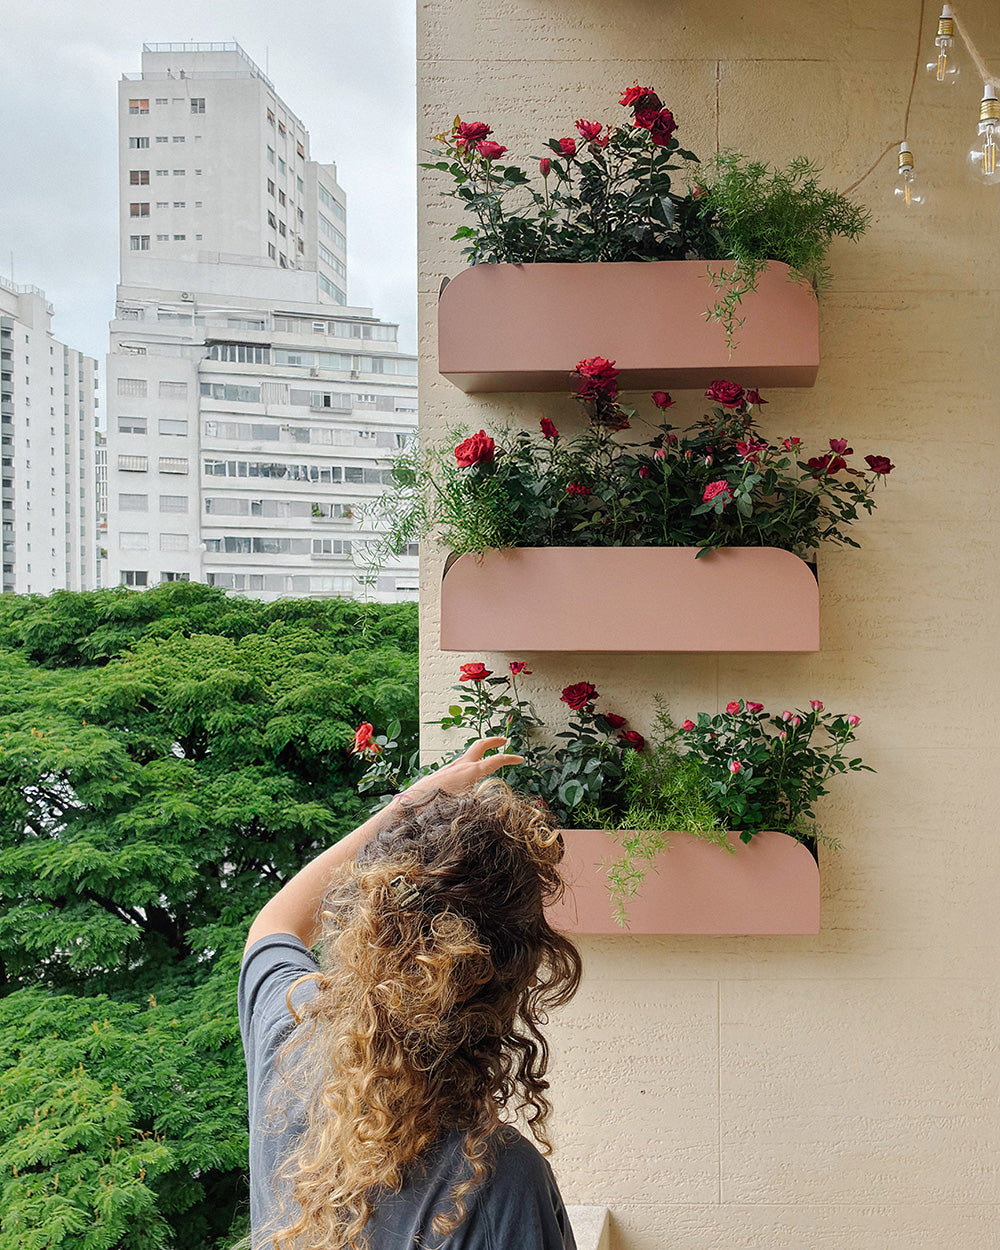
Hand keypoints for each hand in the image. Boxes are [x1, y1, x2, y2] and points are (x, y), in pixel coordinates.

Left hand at [400, 737, 523, 804]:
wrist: (410, 805)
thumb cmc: (435, 806)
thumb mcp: (463, 807)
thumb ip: (479, 806)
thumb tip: (493, 814)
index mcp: (470, 771)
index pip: (496, 760)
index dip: (510, 759)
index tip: (520, 759)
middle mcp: (461, 765)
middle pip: (480, 745)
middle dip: (493, 741)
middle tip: (504, 740)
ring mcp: (450, 767)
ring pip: (469, 754)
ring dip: (480, 752)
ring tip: (488, 756)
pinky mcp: (442, 773)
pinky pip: (460, 763)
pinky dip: (470, 762)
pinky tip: (470, 772)